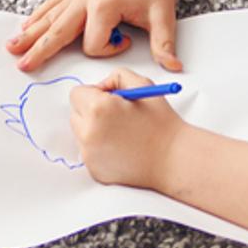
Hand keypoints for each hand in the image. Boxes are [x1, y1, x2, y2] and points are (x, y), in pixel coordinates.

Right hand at [11, 0, 184, 71]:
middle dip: (40, 49)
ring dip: (30, 33)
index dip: (109, 51)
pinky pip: (52, 5)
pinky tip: (25, 26)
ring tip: (12, 47)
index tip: (125, 41)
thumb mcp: (163, 18)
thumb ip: (164, 45)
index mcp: (105, 6)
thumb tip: (174, 69)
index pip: (93, 44)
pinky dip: (38, 16)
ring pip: (49, 17)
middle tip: (22, 65)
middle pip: (58, 30)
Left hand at [69, 70, 184, 188]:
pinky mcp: (94, 170)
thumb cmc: (160, 123)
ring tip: (122, 132)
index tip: (110, 98)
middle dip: (91, 111)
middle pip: (75, 114)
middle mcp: (88, 133)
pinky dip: (100, 148)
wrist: (172, 159)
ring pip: (81, 134)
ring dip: (94, 130)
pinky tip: (122, 148)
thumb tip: (100, 87)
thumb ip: (116, 77)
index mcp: (98, 108)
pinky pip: (89, 152)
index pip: (76, 94)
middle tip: (116, 115)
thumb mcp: (142, 84)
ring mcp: (89, 155)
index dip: (94, 93)